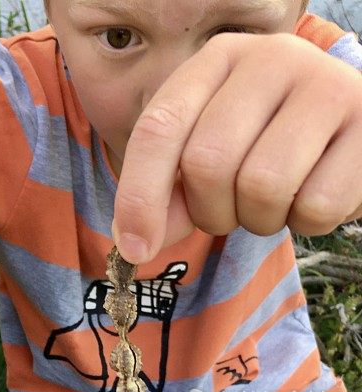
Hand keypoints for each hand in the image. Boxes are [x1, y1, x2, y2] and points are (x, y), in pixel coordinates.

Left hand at [112, 33, 361, 263]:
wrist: (354, 131)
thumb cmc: (269, 145)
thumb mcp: (211, 156)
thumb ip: (169, 194)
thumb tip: (135, 244)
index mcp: (218, 60)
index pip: (159, 128)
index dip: (138, 197)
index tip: (134, 249)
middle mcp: (271, 59)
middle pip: (207, 162)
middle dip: (212, 212)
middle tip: (234, 209)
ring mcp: (326, 85)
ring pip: (262, 186)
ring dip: (261, 219)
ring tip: (277, 200)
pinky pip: (316, 206)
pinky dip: (308, 223)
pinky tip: (316, 193)